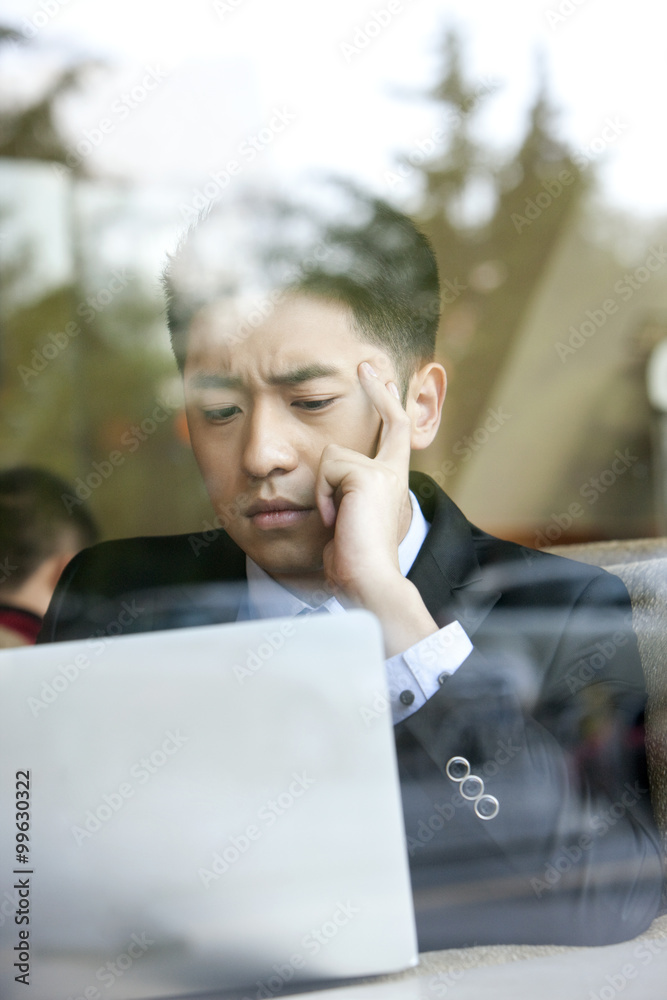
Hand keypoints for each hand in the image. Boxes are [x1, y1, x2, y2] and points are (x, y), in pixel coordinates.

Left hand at [315, 362, 438, 655]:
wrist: (369, 582)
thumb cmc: (352, 561)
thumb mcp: (348, 521)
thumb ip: (345, 495)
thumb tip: (329, 491)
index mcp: (391, 482)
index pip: (393, 431)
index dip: (387, 400)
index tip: (375, 373)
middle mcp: (394, 472)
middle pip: (381, 422)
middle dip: (379, 389)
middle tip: (368, 361)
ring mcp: (384, 472)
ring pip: (332, 454)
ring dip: (325, 489)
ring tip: (337, 519)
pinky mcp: (368, 475)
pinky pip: (328, 469)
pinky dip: (325, 497)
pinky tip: (336, 519)